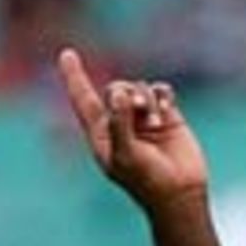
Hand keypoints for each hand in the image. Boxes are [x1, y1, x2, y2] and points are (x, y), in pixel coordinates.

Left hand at [58, 47, 206, 207]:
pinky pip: (159, 89)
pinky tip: (167, 111)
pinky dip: (162, 95)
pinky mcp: (165, 114)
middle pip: (115, 89)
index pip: (83, 101)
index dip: (75, 77)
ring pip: (139, 88)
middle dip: (127, 93)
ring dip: (148, 100)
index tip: (66, 53)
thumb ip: (119, 123)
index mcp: (101, 136)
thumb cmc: (147, 181)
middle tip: (140, 111)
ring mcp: (142, 119)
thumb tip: (119, 94)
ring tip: (155, 123)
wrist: (179, 192)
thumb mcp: (126, 155)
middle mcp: (119, 124)